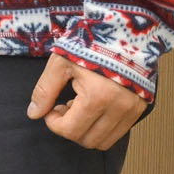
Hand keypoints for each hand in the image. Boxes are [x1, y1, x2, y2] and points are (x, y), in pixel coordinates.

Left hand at [27, 54, 145, 149]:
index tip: (51, 107)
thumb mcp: (60, 63)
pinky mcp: (140, 109)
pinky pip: (118, 133)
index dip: (53, 123)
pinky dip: (101, 127)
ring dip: (86, 129)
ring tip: (79, 106)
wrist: (123, 32)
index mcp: (97, 96)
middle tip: (64, 105)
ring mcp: (132, 111)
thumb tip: (33, 114)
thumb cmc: (90, 44)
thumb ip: (45, 90)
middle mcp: (119, 108)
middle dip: (69, 127)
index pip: (70, 130)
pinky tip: (94, 106)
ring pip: (104, 142)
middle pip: (86, 140)